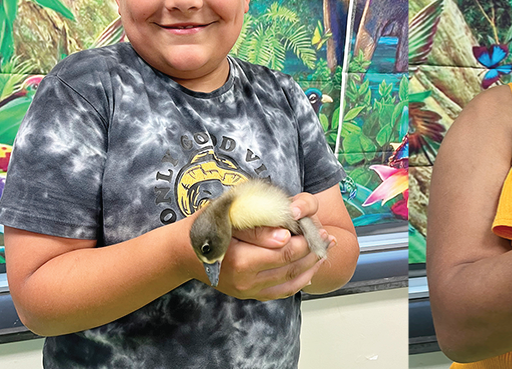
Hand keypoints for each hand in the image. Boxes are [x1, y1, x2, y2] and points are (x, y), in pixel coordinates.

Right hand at [215, 192, 329, 300]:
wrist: (183, 251)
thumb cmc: (206, 226)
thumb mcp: (229, 217)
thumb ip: (259, 229)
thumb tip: (286, 237)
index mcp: (241, 259)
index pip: (285, 252)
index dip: (306, 241)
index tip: (318, 228)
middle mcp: (245, 281)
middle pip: (291, 268)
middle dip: (313, 252)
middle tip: (328, 238)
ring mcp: (247, 291)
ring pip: (290, 283)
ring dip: (311, 267)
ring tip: (325, 251)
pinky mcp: (249, 295)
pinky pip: (281, 292)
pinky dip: (299, 281)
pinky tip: (310, 269)